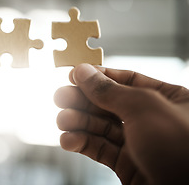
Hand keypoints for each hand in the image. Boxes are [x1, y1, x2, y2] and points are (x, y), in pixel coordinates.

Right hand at [54, 63, 188, 184]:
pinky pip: (100, 149)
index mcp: (168, 99)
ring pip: (101, 127)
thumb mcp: (144, 108)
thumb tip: (84, 72)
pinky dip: (82, 144)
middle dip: (82, 101)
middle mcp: (152, 120)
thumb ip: (110, 90)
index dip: (98, 77)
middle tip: (60, 97)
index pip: (127, 80)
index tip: (73, 75)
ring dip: (78, 123)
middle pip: (108, 103)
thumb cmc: (181, 151)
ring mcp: (139, 143)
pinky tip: (68, 140)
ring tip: (62, 121)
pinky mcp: (128, 165)